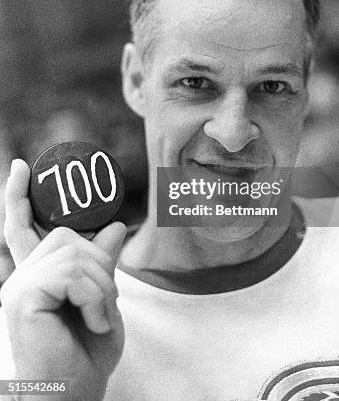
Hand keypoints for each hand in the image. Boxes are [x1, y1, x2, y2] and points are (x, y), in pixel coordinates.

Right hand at [1, 160, 126, 399]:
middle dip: (98, 263)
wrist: (74, 394)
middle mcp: (20, 277)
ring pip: (75, 254)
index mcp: (35, 277)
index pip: (21, 227)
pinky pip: (72, 274)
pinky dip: (95, 297)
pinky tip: (95, 322)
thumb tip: (116, 227)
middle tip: (102, 303)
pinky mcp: (23, 297)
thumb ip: (101, 264)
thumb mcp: (102, 300)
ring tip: (100, 317)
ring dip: (101, 286)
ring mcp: (18, 286)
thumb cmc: (86, 354)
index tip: (21, 166)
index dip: (19, 195)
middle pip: (64, 236)